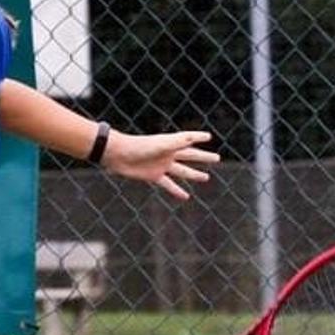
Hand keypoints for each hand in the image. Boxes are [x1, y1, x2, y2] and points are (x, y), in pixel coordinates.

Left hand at [102, 128, 219, 199]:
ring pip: (182, 171)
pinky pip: (168, 185)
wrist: (118, 155)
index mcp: (170, 143)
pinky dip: (177, 191)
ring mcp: (162, 166)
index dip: (198, 137)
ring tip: (206, 178)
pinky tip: (186, 197)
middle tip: (217, 158)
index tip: (209, 136)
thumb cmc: (137, 146)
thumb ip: (175, 143)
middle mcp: (168, 154)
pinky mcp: (154, 176)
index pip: (188, 139)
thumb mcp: (159, 144)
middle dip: (203, 157)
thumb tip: (190, 139)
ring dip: (194, 174)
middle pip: (190, 155)